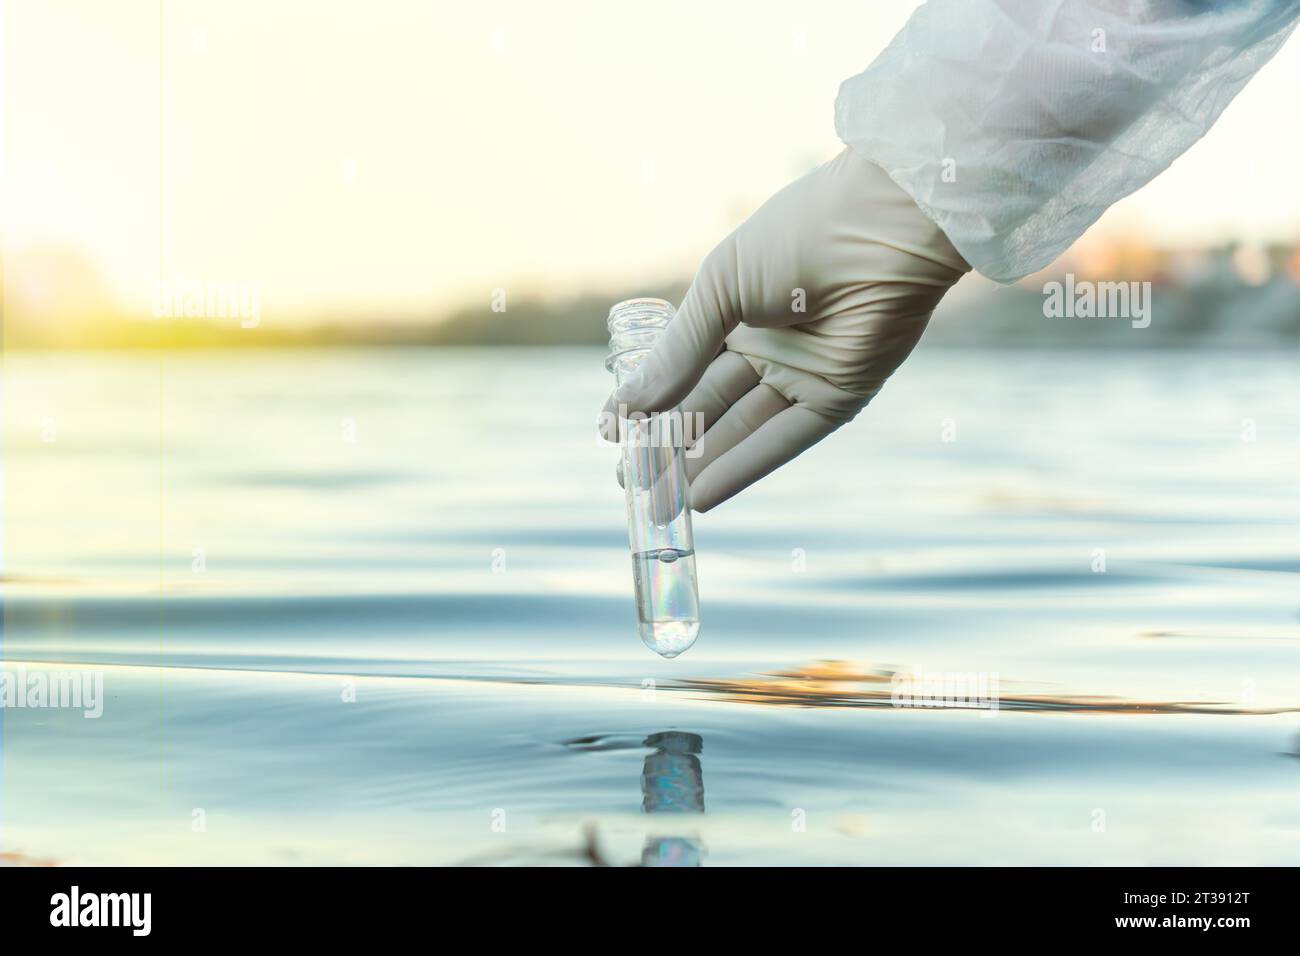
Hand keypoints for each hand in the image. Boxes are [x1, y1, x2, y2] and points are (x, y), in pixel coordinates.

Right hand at [598, 147, 969, 511]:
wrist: (879, 228)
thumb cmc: (796, 239)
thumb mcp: (718, 291)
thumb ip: (676, 354)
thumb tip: (624, 407)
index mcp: (735, 309)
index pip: (684, 370)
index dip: (649, 404)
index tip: (612, 438)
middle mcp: (767, 345)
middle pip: (709, 408)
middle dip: (670, 450)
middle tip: (630, 487)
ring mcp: (802, 373)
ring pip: (741, 431)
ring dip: (701, 469)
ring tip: (660, 505)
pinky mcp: (838, 397)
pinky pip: (785, 440)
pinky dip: (746, 467)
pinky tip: (706, 496)